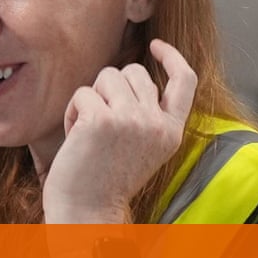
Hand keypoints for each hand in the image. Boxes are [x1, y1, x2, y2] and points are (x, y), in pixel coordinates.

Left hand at [42, 39, 196, 222]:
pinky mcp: (101, 120)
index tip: (155, 45)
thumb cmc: (106, 183)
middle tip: (101, 121)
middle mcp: (156, 123)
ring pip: (106, 76)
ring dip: (91, 99)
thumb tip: (133, 74)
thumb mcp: (144, 148)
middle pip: (133, 72)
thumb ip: (147, 115)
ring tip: (89, 132)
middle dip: (111, 87)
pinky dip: (72, 112)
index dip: (171, 57)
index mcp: (171, 132)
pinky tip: (76, 138)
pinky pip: (82, 94)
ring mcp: (130, 119)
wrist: (88, 212)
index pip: (185, 80)